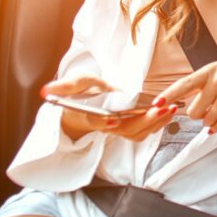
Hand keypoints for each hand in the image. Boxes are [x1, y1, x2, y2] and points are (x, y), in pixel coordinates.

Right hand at [42, 75, 177, 141]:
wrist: (89, 104)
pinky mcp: (130, 127)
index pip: (94, 121)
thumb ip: (64, 86)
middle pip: (124, 130)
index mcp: (89, 115)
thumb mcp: (74, 83)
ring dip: (155, 122)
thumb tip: (46, 91)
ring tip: (171, 108)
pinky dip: (159, 122)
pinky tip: (171, 111)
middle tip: (159, 109)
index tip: (113, 119)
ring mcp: (119, 129)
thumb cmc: (82, 93)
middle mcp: (105, 125)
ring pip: (137, 133)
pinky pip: (145, 131)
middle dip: (142, 121)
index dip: (103, 122)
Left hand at [154, 44, 216, 133]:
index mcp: (209, 70)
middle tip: (201, 111)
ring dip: (208, 121)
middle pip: (195, 109)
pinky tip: (215, 127)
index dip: (169, 94)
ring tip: (211, 117)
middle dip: (196, 114)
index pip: (184, 83)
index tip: (157, 103)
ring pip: (210, 117)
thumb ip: (201, 83)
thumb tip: (183, 101)